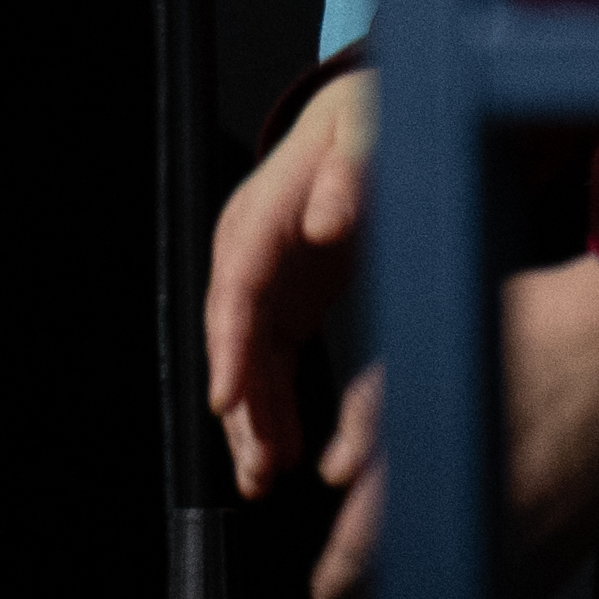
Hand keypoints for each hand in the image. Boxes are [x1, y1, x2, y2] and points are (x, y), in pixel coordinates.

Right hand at [203, 68, 365, 506]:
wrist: (370, 120)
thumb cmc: (369, 127)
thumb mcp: (369, 134)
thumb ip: (351, 175)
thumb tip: (323, 222)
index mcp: (264, 212)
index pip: (238, 285)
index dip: (231, 345)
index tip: (227, 398)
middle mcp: (250, 250)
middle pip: (232, 335)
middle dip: (238, 404)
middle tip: (255, 465)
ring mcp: (265, 279)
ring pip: (247, 359)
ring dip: (251, 420)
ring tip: (262, 478)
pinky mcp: (286, 300)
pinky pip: (271, 362)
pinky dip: (272, 407)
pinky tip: (279, 450)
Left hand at [309, 245, 598, 598]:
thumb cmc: (527, 338)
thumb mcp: (416, 360)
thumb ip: (364, 419)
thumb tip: (337, 472)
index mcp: (429, 475)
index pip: (361, 557)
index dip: (335, 587)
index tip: (325, 598)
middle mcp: (480, 519)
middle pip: (412, 594)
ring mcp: (534, 539)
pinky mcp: (578, 542)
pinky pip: (524, 588)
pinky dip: (490, 593)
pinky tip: (474, 584)